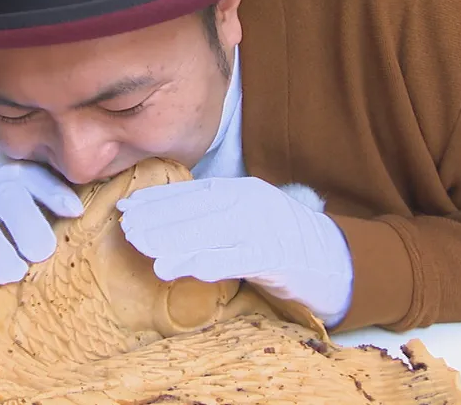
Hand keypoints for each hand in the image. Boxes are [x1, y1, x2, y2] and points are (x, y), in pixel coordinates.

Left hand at [116, 176, 353, 326]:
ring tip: (145, 250)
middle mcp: (251, 202)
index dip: (156, 200)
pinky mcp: (277, 256)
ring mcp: (265, 227)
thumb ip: (210, 218)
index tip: (124, 207)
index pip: (191, 192)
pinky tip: (182, 269)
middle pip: (197, 209)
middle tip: (126, 228)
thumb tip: (161, 224)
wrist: (336, 261)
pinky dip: (208, 262)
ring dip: (175, 240)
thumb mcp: (244, 221)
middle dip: (158, 219)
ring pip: (212, 232)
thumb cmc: (281, 243)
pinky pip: (237, 258)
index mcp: (240, 190)